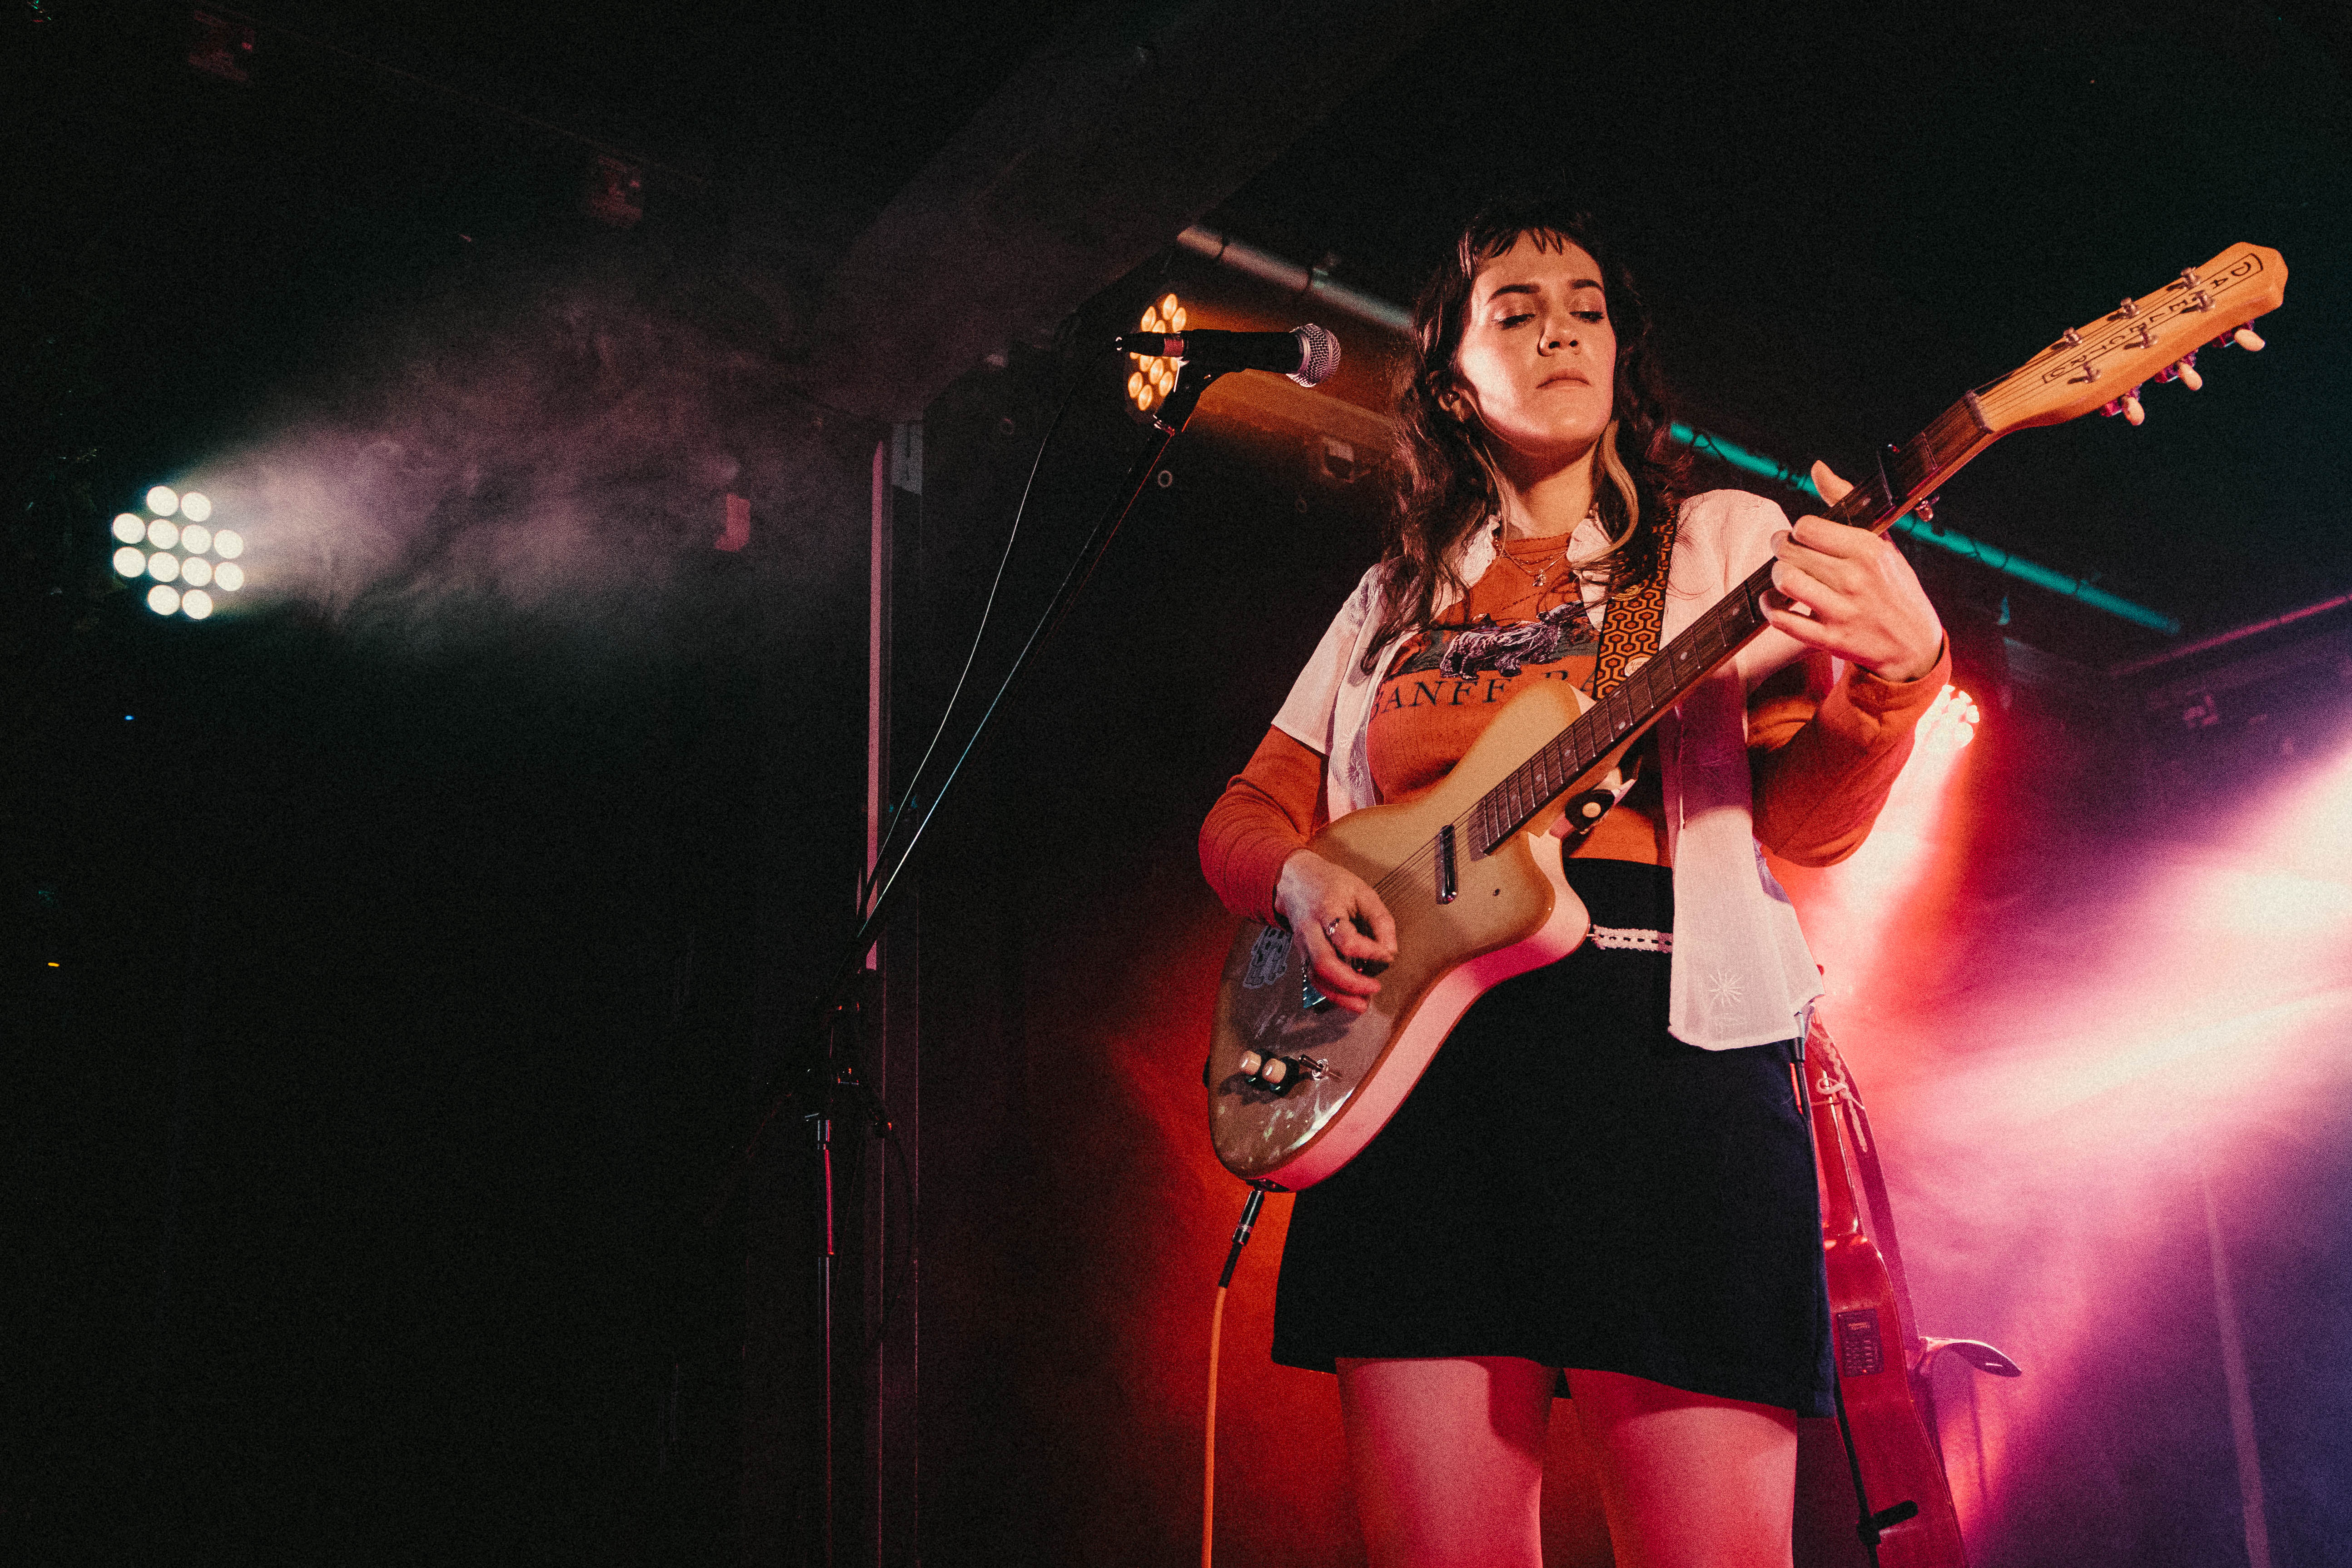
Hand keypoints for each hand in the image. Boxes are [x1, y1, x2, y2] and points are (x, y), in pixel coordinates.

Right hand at [1273, 850, 1399, 1015]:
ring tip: (1362, 1004)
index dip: (1369, 951)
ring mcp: (1303, 944)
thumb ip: (1380, 920)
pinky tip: (1349, 998)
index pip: (1345, 939)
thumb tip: (1390, 951)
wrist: (1295, 881)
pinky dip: (1331, 993)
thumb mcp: (1362, 892)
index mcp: (1327, 909)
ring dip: (1339, 995)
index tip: (1386, 955)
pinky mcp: (1303, 955)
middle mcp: (1310, 929)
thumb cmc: (1331, 884)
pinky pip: (1313, 979)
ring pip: (1315, 976)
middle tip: (1375, 988)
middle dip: (1350, 983)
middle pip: (1323, 963)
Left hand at [1761, 461, 1944, 682]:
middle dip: (1781, 549)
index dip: (1797, 530)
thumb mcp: (1880, 541)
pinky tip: (1775, 601)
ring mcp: (1842, 611)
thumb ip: (1844, 502)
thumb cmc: (1893, 586)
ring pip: (1785, 581)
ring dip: (1776, 577)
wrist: (1913, 643)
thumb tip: (1817, 468)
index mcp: (1867, 550)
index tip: (1802, 536)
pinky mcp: (1830, 639)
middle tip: (1787, 552)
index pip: (1806, 527)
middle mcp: (1854, 579)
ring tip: (1785, 576)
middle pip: (1790, 552)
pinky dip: (1770, 608)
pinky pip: (1782, 620)